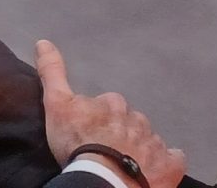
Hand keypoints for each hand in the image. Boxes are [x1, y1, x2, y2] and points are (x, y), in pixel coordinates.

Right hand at [37, 43, 183, 187]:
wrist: (103, 179)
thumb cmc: (78, 143)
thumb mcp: (57, 105)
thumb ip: (52, 73)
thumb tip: (43, 41)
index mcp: (113, 102)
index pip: (107, 105)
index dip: (99, 118)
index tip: (90, 131)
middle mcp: (136, 118)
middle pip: (130, 121)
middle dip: (121, 131)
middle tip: (107, 148)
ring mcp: (154, 142)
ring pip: (149, 139)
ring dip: (140, 147)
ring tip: (126, 162)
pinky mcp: (169, 164)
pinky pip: (173, 158)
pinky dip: (166, 161)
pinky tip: (155, 168)